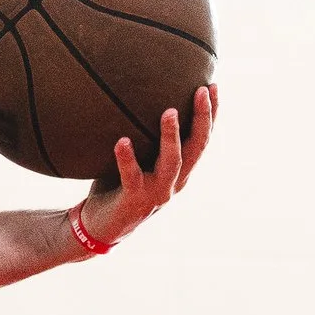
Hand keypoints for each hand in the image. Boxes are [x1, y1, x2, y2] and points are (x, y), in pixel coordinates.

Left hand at [79, 82, 216, 249]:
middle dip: (202, 118)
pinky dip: (127, 158)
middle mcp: (174, 182)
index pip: (202, 139)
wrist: (101, 227)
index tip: (213, 86)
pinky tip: (121, 141)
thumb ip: (145, 136)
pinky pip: (131, 176)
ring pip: (172, 163)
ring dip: (172, 137)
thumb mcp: (140, 159)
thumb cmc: (119, 185)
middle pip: (197, 148)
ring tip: (169, 112)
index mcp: (180, 172)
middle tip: (201, 91)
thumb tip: (139, 94)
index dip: (212, 114)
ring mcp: (156, 193)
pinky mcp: (134, 200)